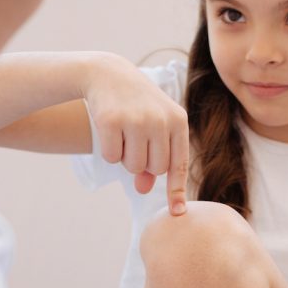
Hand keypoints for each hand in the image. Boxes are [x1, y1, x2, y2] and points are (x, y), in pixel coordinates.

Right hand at [82, 54, 189, 215]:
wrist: (109, 75)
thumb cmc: (137, 106)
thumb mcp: (153, 128)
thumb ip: (153, 158)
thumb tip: (143, 189)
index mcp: (178, 121)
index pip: (179, 163)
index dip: (176, 189)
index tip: (177, 212)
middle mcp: (160, 120)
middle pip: (154, 169)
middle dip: (143, 164)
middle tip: (135, 141)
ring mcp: (136, 120)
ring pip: (133, 166)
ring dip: (126, 158)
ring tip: (124, 133)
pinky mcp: (111, 121)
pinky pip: (112, 158)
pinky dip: (109, 151)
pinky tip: (110, 130)